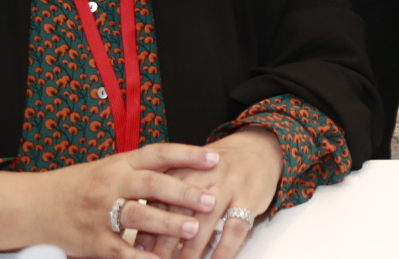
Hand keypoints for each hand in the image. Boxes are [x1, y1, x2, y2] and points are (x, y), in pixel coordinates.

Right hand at [0, 143, 221, 258]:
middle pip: (151, 184)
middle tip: (210, 199)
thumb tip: (188, 166)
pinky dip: (141, 256)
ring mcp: (101, 214)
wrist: (37, 205)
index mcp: (119, 163)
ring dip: (167, 223)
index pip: (158, 154)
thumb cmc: (83, 186)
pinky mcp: (93, 242)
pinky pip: (121, 251)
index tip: (214, 160)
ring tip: (191, 229)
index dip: (187, 155)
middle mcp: (111, 185)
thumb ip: (144, 169)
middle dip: (183, 193)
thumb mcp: (112, 168)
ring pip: (137, 216)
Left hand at [144, 129, 283, 258]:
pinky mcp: (249, 197)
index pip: (159, 201)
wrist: (258, 149)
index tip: (140, 252)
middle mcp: (204, 174)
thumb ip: (166, 199)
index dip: (148, 229)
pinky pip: (235, 228)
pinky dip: (224, 250)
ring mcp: (228, 185)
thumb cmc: (216, 170)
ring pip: (205, 221)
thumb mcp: (190, 174)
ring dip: (192, 249)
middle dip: (165, 242)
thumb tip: (142, 239)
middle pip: (179, 211)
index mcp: (184, 167)